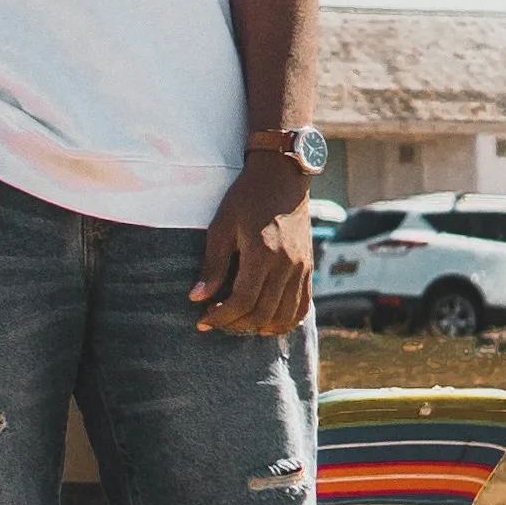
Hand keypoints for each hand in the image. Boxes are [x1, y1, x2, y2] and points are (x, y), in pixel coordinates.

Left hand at [194, 150, 315, 335]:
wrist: (282, 177)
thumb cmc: (246, 198)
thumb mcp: (221, 226)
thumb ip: (212, 265)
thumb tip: (197, 299)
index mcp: (262, 253)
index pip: (243, 301)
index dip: (221, 317)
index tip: (203, 320)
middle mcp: (286, 264)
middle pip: (263, 312)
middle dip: (236, 324)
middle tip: (215, 321)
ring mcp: (301, 267)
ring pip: (285, 314)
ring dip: (260, 327)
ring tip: (238, 324)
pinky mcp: (308, 267)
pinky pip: (303, 305)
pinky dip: (287, 321)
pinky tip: (268, 324)